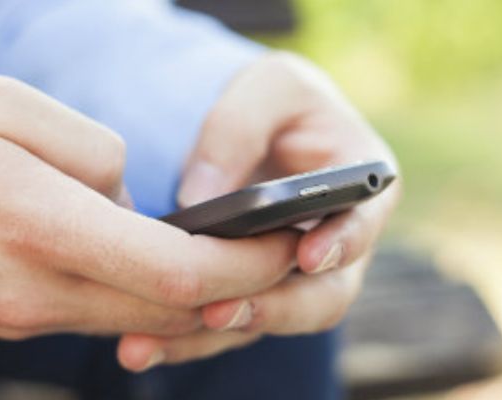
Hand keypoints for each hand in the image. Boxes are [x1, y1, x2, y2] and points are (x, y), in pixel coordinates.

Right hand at [0, 72, 298, 339]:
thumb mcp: (3, 105)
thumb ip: (94, 153)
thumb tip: (136, 198)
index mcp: (39, 227)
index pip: (176, 271)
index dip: (246, 264)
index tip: (287, 243)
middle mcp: (32, 290)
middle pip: (166, 310)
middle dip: (237, 288)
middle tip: (281, 253)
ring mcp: (15, 316)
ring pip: (131, 319)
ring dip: (191, 299)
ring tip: (231, 260)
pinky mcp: (1, 320)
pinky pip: (90, 317)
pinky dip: (137, 299)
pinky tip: (153, 267)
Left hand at [117, 52, 401, 370]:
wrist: (257, 129)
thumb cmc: (276, 101)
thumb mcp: (268, 86)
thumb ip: (238, 128)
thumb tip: (200, 197)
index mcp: (363, 188)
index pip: (362, 225)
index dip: (340, 244)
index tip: (308, 256)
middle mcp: (338, 245)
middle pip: (321, 297)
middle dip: (272, 309)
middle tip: (219, 312)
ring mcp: (297, 279)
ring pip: (268, 321)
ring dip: (213, 336)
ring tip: (152, 341)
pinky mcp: (255, 293)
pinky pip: (228, 326)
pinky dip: (184, 338)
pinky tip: (138, 345)